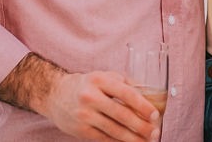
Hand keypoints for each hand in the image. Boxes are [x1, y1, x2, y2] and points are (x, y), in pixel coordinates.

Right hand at [39, 70, 160, 140]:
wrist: (56, 95)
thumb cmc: (86, 85)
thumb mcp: (103, 76)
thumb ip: (126, 83)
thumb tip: (150, 95)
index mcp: (99, 80)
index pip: (126, 93)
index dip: (142, 105)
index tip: (155, 114)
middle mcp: (90, 97)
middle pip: (121, 115)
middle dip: (141, 126)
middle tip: (155, 132)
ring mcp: (84, 115)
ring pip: (114, 131)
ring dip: (133, 139)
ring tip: (146, 141)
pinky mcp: (81, 130)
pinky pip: (105, 139)